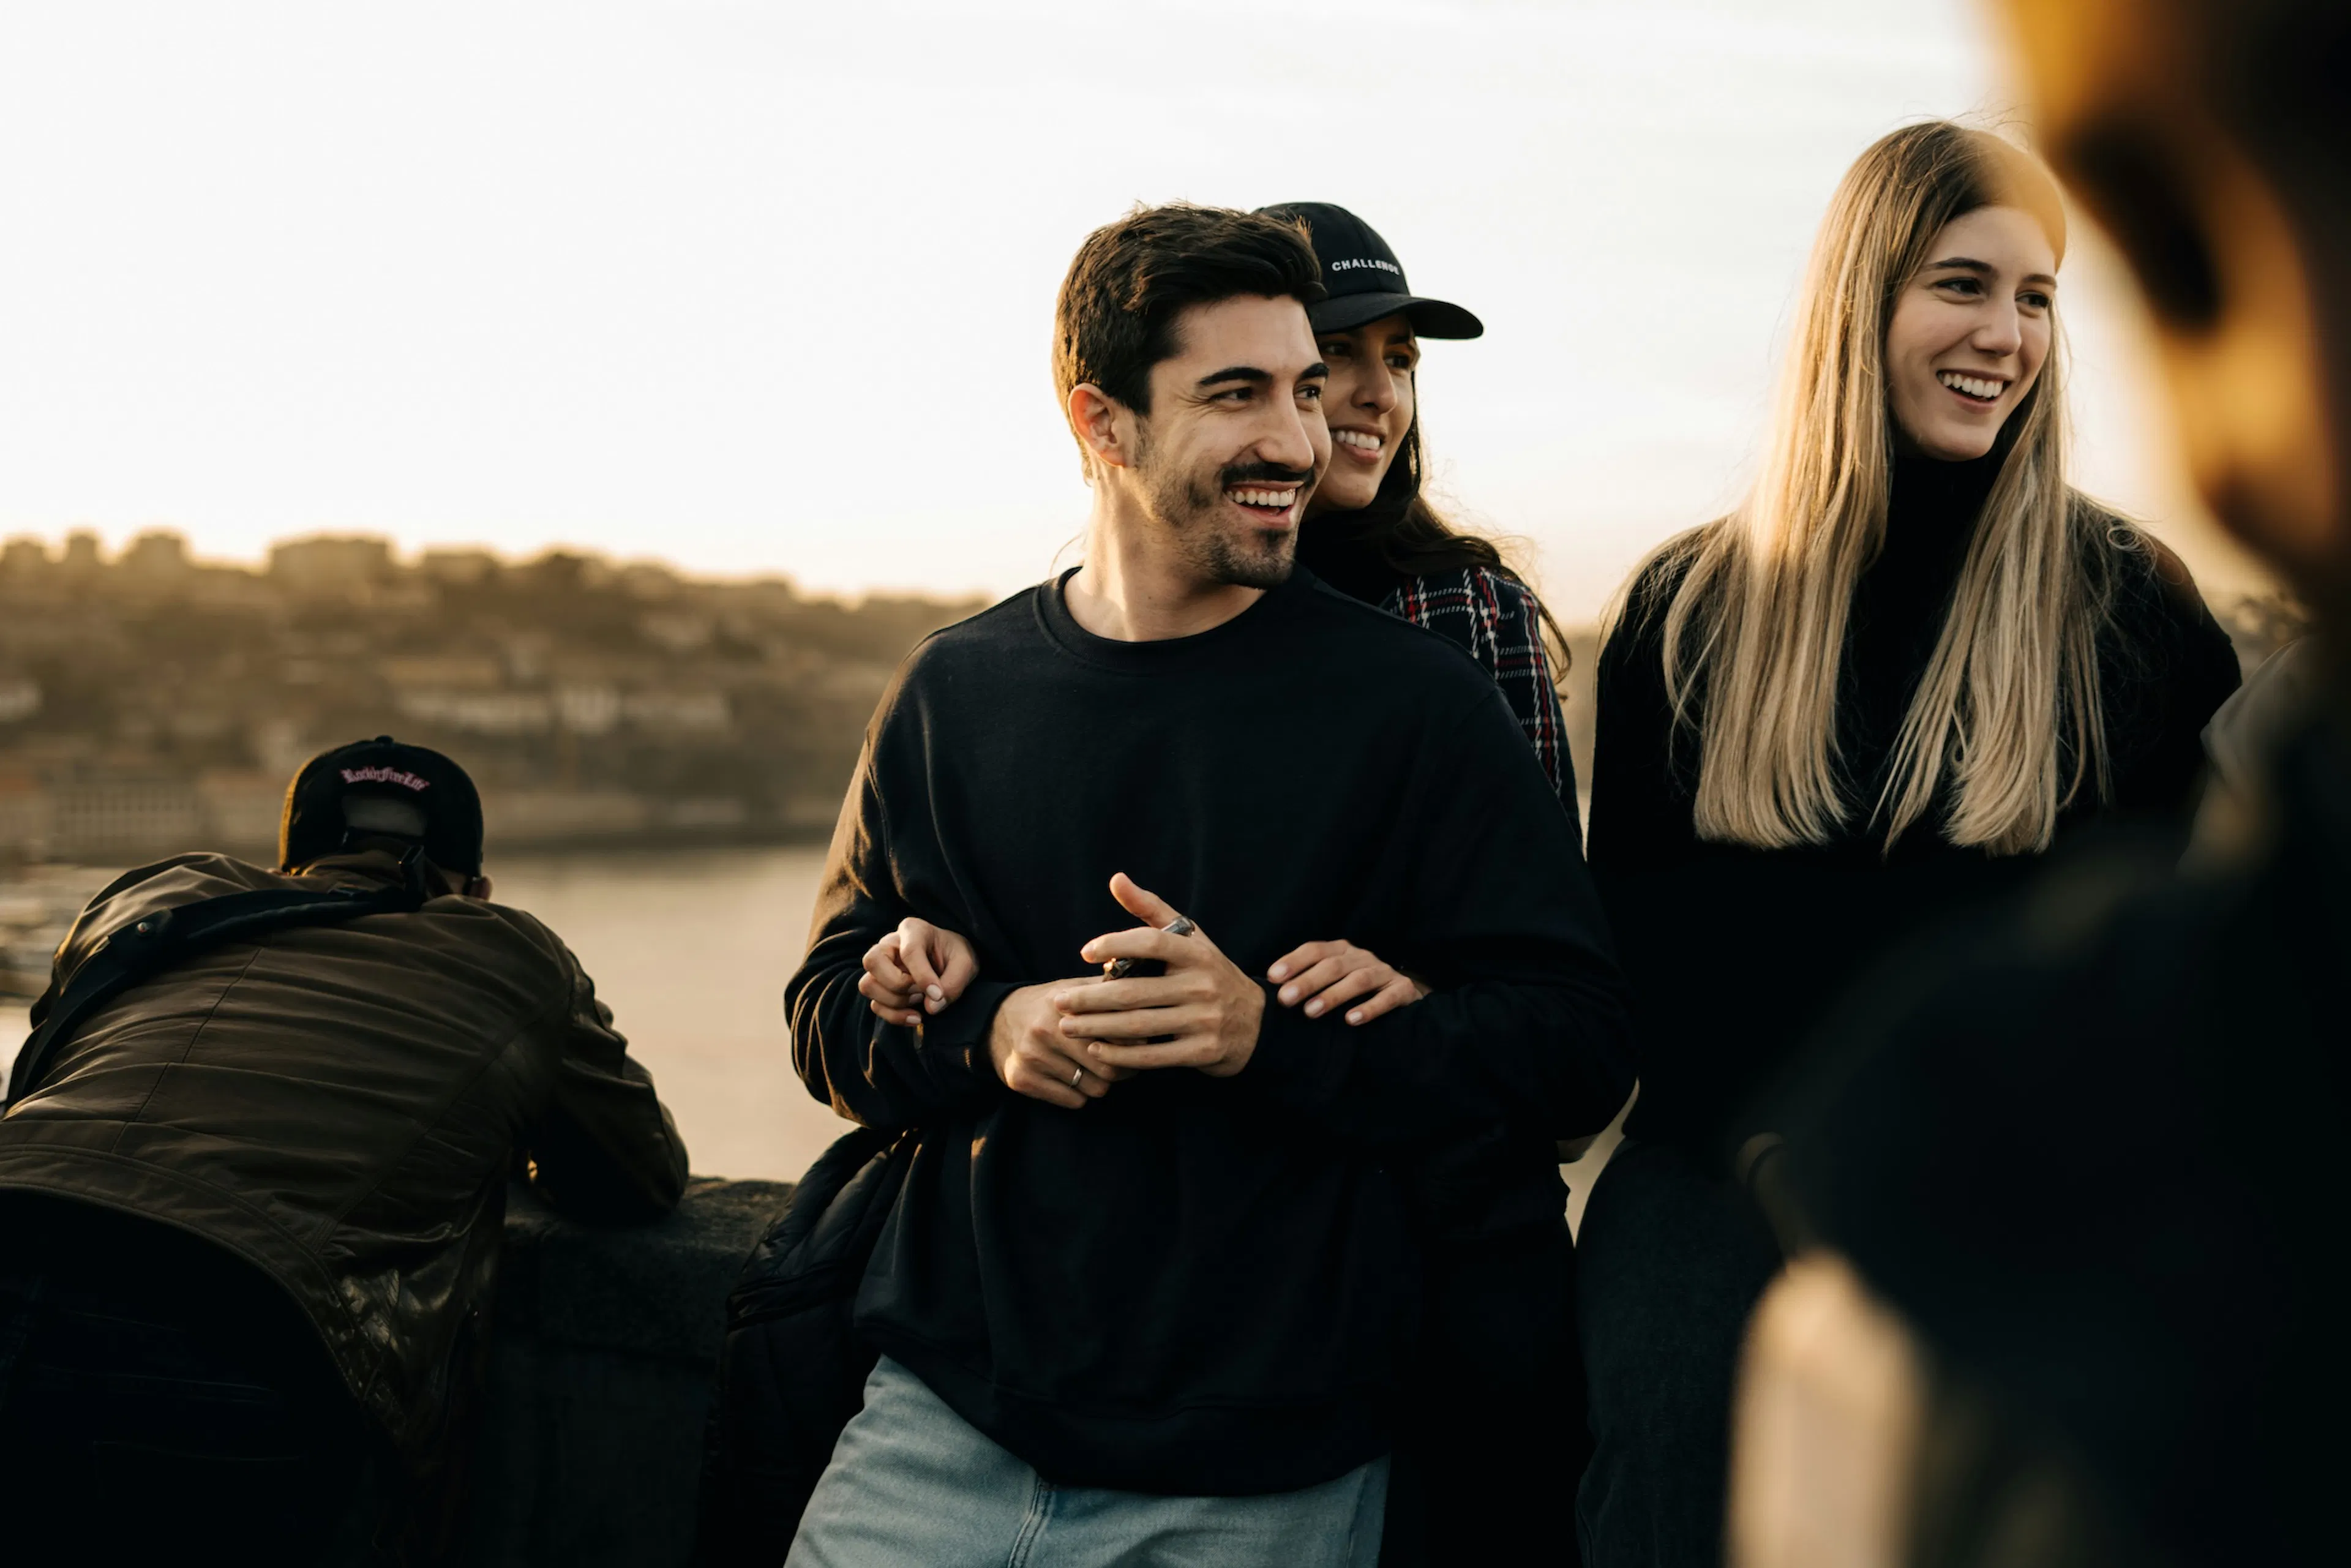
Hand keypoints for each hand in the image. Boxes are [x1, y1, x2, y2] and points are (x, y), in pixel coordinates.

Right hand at [858, 918, 978, 1027]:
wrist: (953, 964)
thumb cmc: (957, 957)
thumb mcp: (966, 965)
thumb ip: (953, 983)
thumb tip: (931, 1007)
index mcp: (913, 930)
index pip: (909, 951)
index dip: (922, 976)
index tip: (938, 995)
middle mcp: (890, 944)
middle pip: (872, 961)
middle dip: (898, 984)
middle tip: (921, 991)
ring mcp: (881, 966)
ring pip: (868, 985)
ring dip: (895, 1001)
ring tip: (919, 1000)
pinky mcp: (880, 986)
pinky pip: (875, 1005)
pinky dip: (894, 1016)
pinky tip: (916, 1016)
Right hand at [989, 979, 1128, 1108]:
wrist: (995, 1021)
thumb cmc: (1047, 1006)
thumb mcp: (1073, 990)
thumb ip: (1105, 991)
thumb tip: (1144, 991)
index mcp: (1064, 1006)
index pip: (1116, 1035)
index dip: (1133, 1043)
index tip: (1138, 1044)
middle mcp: (1045, 1031)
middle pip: (1107, 1069)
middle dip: (1121, 1070)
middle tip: (1123, 1065)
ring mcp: (1032, 1058)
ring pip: (1092, 1089)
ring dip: (1099, 1083)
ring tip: (1094, 1070)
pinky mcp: (1022, 1080)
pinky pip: (1073, 1101)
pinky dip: (1079, 1095)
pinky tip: (1072, 1079)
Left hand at [1056, 874, 1263, 1078]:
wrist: (1255, 1023)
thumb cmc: (1210, 973)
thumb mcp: (1190, 939)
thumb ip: (1151, 909)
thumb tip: (1116, 879)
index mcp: (1197, 954)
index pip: (1152, 943)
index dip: (1116, 944)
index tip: (1085, 952)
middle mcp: (1203, 985)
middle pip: (1134, 992)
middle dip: (1090, 998)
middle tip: (1058, 1000)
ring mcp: (1205, 1020)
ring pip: (1138, 1025)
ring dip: (1096, 1028)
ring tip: (1065, 1027)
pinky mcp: (1203, 1051)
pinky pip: (1153, 1055)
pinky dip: (1121, 1055)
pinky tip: (1095, 1050)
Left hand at [1267, 939, 1428, 1025]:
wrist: (1403, 996)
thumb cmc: (1354, 990)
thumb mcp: (1331, 979)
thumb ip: (1307, 980)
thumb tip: (1270, 992)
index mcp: (1341, 950)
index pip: (1314, 950)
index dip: (1293, 961)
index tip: (1272, 977)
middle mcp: (1362, 957)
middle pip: (1333, 966)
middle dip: (1307, 982)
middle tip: (1285, 1000)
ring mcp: (1383, 972)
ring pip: (1358, 980)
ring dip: (1333, 995)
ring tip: (1311, 1012)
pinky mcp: (1403, 990)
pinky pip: (1387, 998)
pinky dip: (1369, 1008)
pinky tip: (1351, 1020)